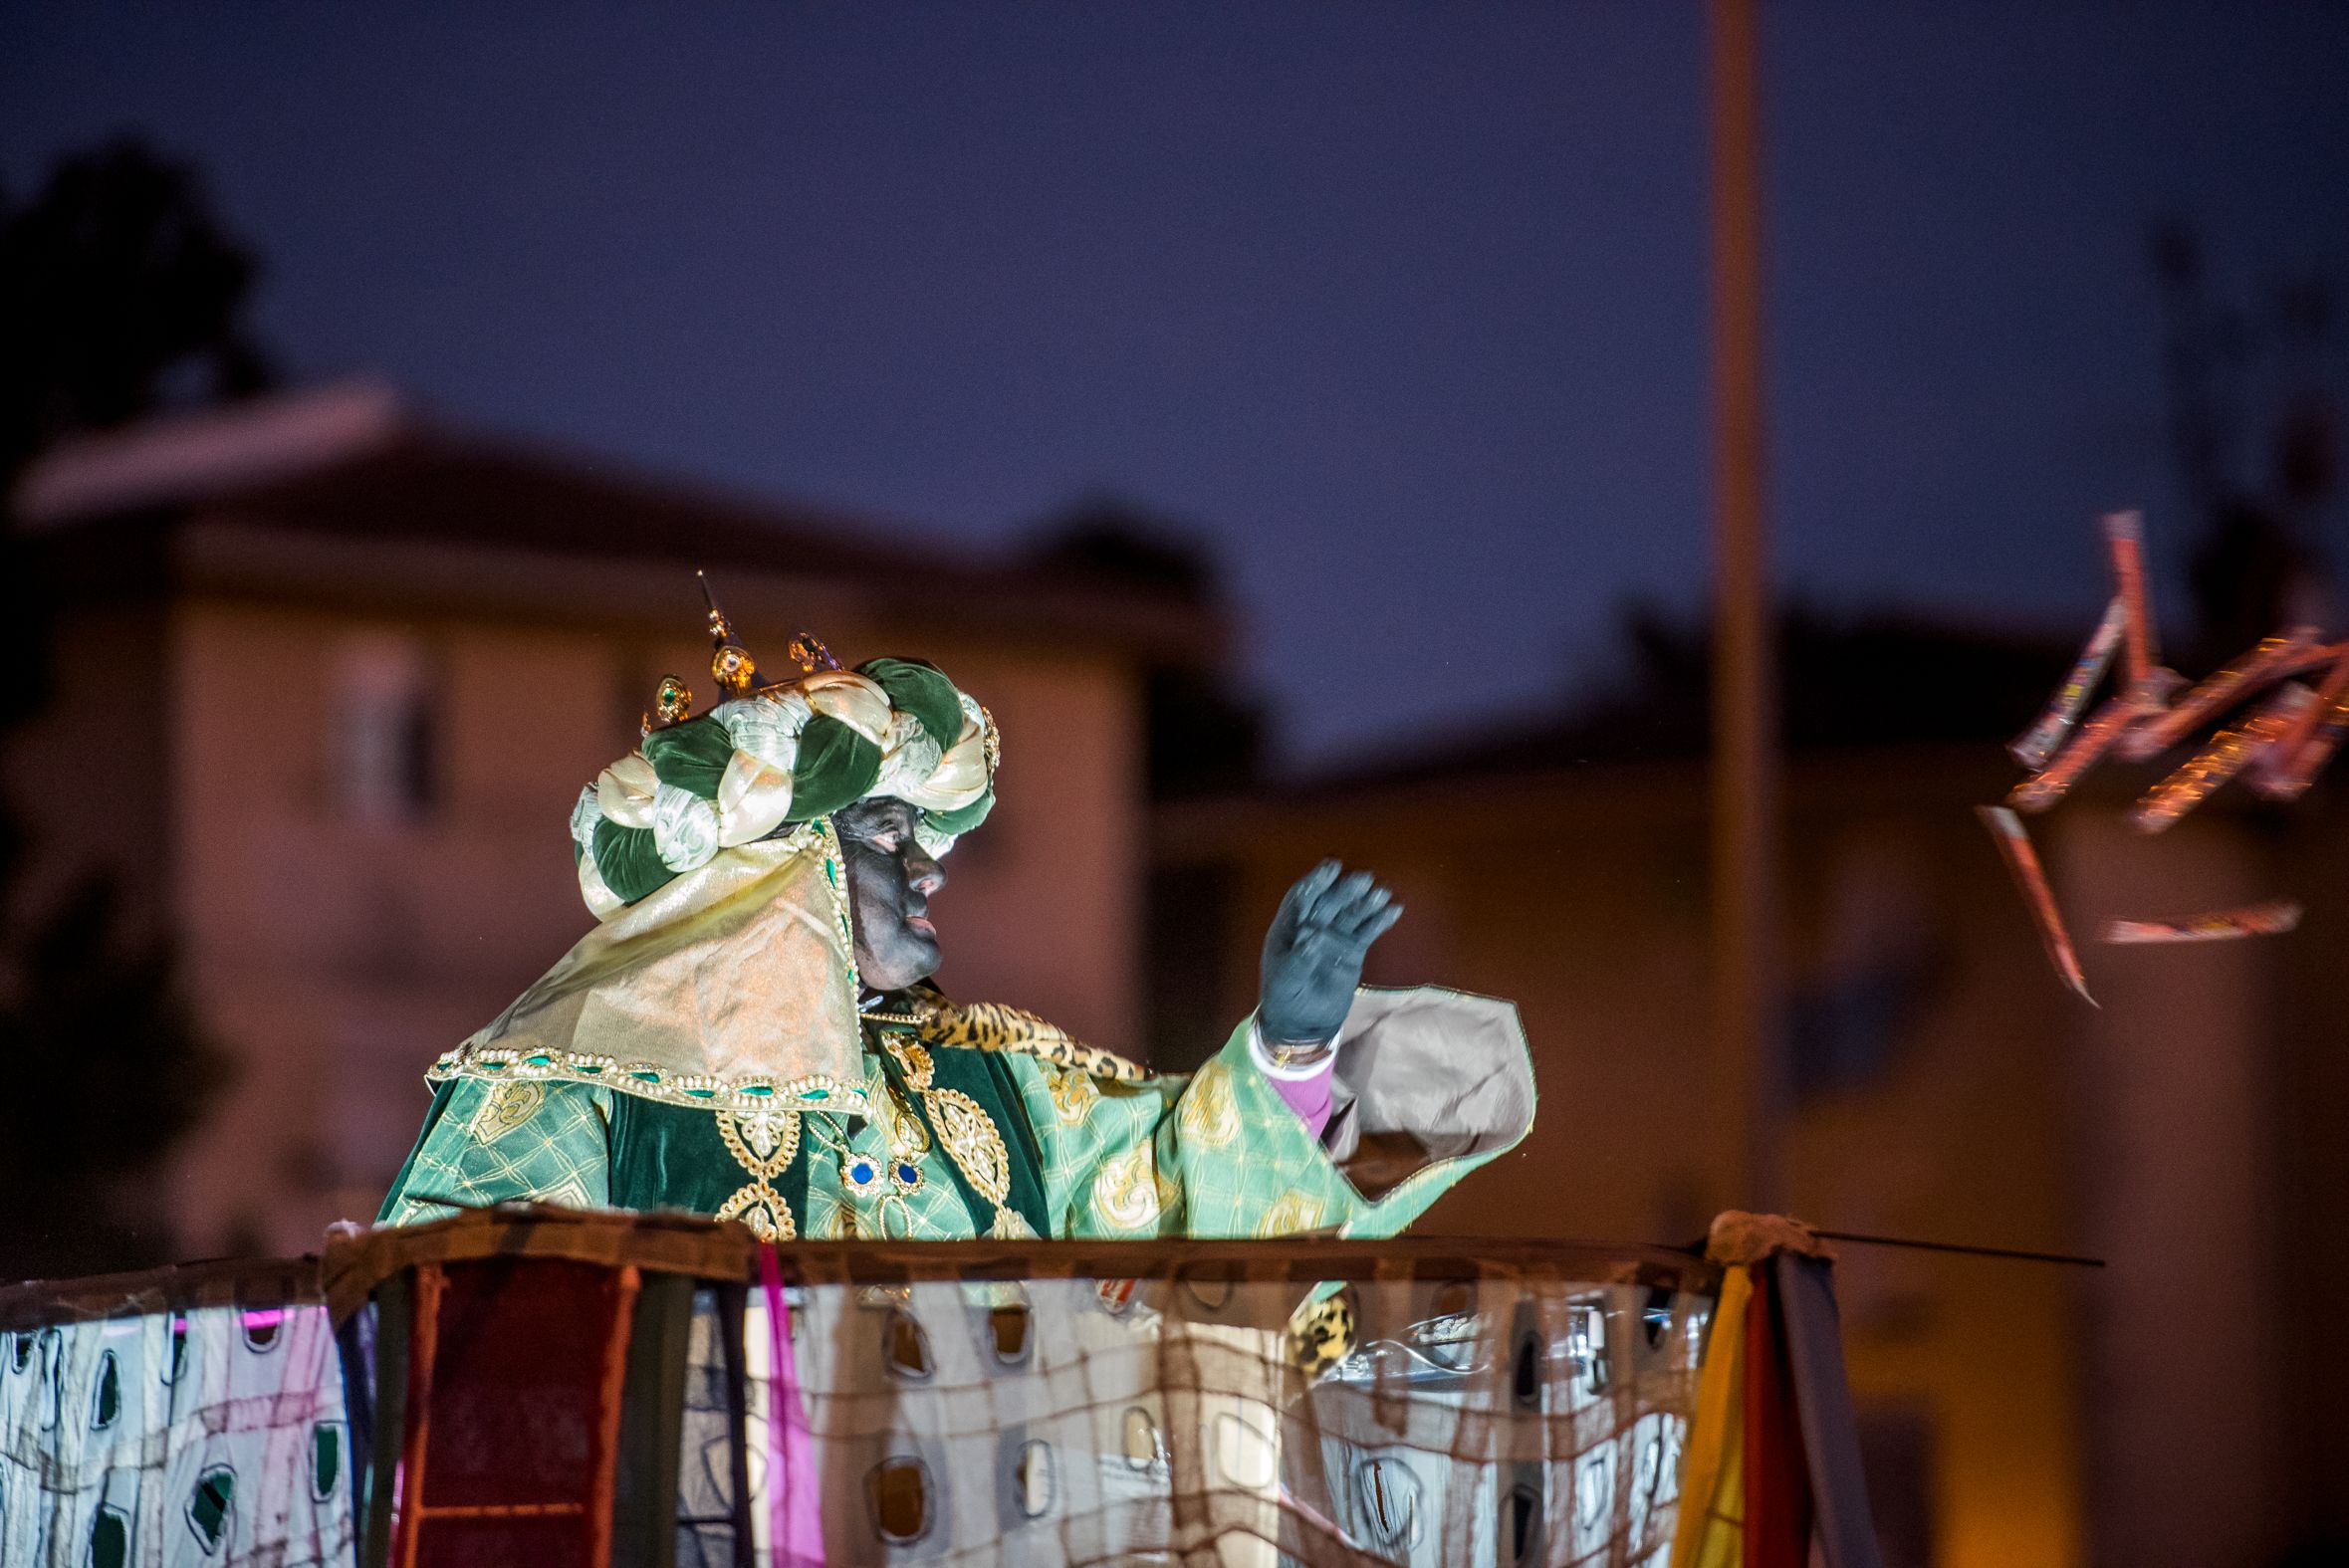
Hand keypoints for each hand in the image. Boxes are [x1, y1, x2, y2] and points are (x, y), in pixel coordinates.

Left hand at [1257, 860, 1402, 1046]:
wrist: (1303, 1021)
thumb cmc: (1285, 996)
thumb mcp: (1286, 980)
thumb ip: (1298, 958)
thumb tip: (1312, 936)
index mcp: (1289, 927)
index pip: (1302, 898)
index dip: (1316, 882)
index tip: (1331, 869)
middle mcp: (1312, 925)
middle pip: (1330, 902)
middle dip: (1345, 890)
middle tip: (1363, 879)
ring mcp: (1334, 935)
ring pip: (1351, 913)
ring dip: (1366, 902)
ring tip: (1382, 893)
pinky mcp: (1352, 949)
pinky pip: (1367, 931)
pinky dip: (1379, 920)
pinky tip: (1393, 910)